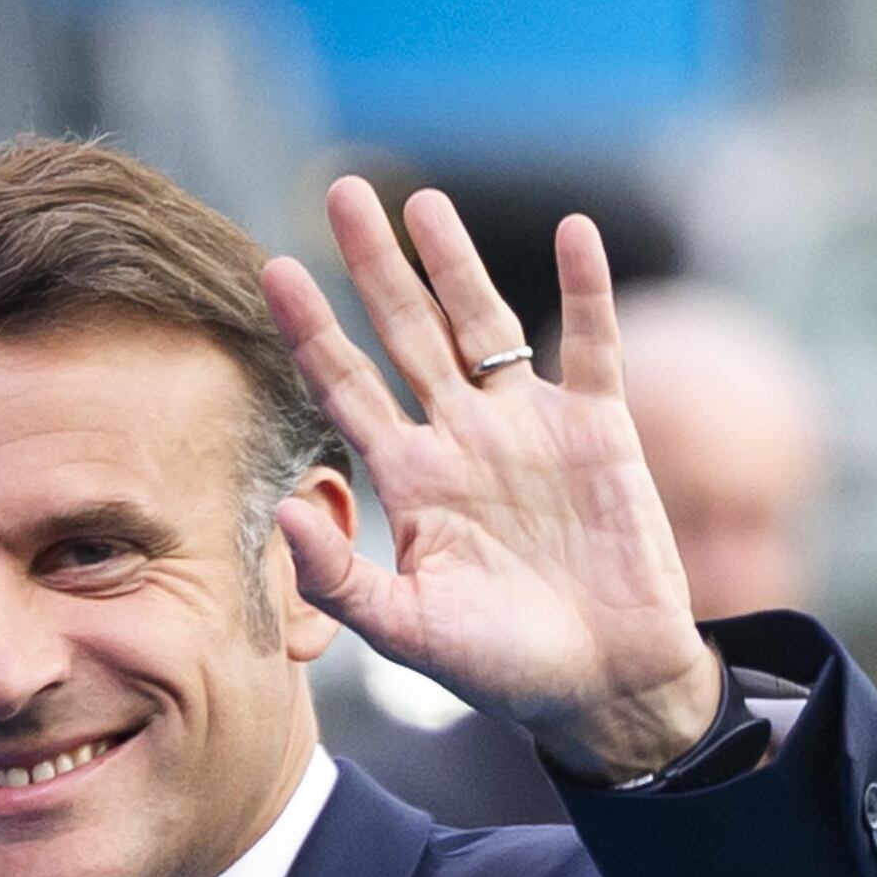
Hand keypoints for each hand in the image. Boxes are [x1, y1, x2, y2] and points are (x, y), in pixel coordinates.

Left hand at [258, 176, 725, 782]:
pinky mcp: (600, 430)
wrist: (604, 686)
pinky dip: (588, 288)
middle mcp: (463, 438)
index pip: (346, 387)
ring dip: (457, 261)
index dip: (311, 330)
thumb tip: (281, 506)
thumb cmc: (504, 668)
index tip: (272, 269)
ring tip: (423, 200)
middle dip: (374, 264)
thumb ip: (340, 577)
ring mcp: (531, 427)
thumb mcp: (408, 632)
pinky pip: (595, 343)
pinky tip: (576, 232)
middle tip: (341, 190)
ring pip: (486, 323)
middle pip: (408, 331)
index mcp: (411, 480)